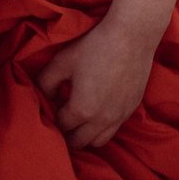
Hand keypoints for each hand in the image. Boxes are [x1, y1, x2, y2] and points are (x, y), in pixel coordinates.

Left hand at [33, 14, 157, 150]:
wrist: (132, 37)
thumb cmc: (94, 46)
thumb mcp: (62, 61)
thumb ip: (46, 82)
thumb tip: (46, 95)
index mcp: (82, 109)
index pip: (61, 125)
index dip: (53, 117)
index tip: (51, 107)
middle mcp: (102, 120)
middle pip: (79, 142)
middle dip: (67, 133)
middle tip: (62, 118)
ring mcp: (119, 116)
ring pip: (99, 141)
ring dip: (86, 135)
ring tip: (80, 120)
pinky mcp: (132, 109)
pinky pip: (114, 129)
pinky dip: (103, 127)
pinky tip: (98, 109)